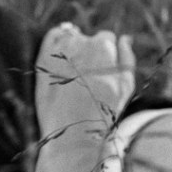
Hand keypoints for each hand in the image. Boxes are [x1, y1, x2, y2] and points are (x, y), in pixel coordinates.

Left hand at [35, 23, 134, 141]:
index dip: (108, 57)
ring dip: (75, 49)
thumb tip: (126, 38)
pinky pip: (53, 36)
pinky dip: (58, 41)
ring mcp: (59, 48)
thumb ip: (128, 58)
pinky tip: (63, 60)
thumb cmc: (103, 114)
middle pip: (89, 39)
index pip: (107, 39)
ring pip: (72, 37)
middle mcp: (81, 41)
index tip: (105, 74)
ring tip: (76, 76)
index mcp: (103, 46)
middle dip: (92, 53)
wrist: (73, 135)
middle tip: (90, 80)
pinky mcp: (44, 57)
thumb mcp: (125, 88)